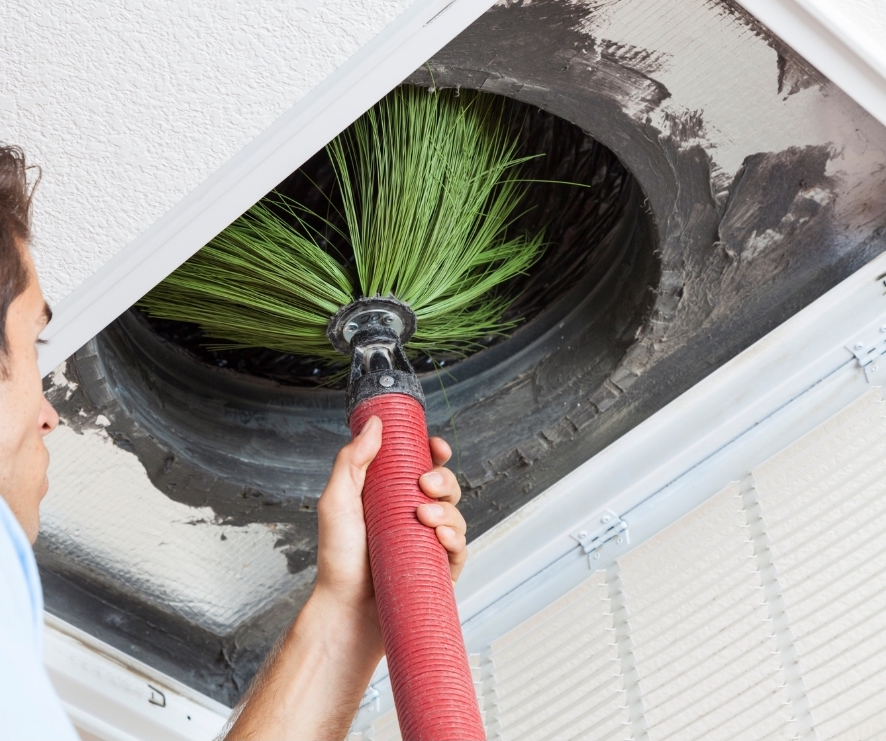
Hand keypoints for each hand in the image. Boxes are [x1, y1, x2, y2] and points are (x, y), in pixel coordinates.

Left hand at [223, 416, 468, 739]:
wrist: (345, 611)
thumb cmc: (338, 559)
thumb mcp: (337, 501)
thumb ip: (353, 460)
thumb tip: (375, 423)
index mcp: (391, 496)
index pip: (421, 465)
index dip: (434, 452)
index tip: (436, 447)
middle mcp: (412, 516)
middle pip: (445, 485)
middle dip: (443, 479)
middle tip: (425, 484)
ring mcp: (427, 543)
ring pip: (456, 514)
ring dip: (448, 508)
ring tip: (424, 516)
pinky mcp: (439, 570)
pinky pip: (460, 549)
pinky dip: (456, 538)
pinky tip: (442, 536)